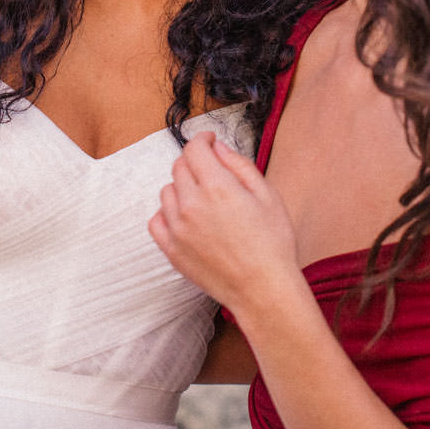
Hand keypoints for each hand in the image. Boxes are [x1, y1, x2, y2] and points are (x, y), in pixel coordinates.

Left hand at [148, 132, 301, 315]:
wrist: (263, 289)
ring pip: (167, 191)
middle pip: (179, 167)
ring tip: (204, 199)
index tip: (209, 141)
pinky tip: (186, 218)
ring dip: (182, 187)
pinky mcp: (172, 250)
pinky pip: (156, 220)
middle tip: (212, 172)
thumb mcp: (267, 195)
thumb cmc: (272, 243)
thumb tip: (218, 148)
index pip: (194, 148)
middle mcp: (191, 204)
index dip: (203, 139)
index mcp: (217, 186)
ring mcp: (178, 229)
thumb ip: (239, 165)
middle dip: (195, 162)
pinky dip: (167, 213)